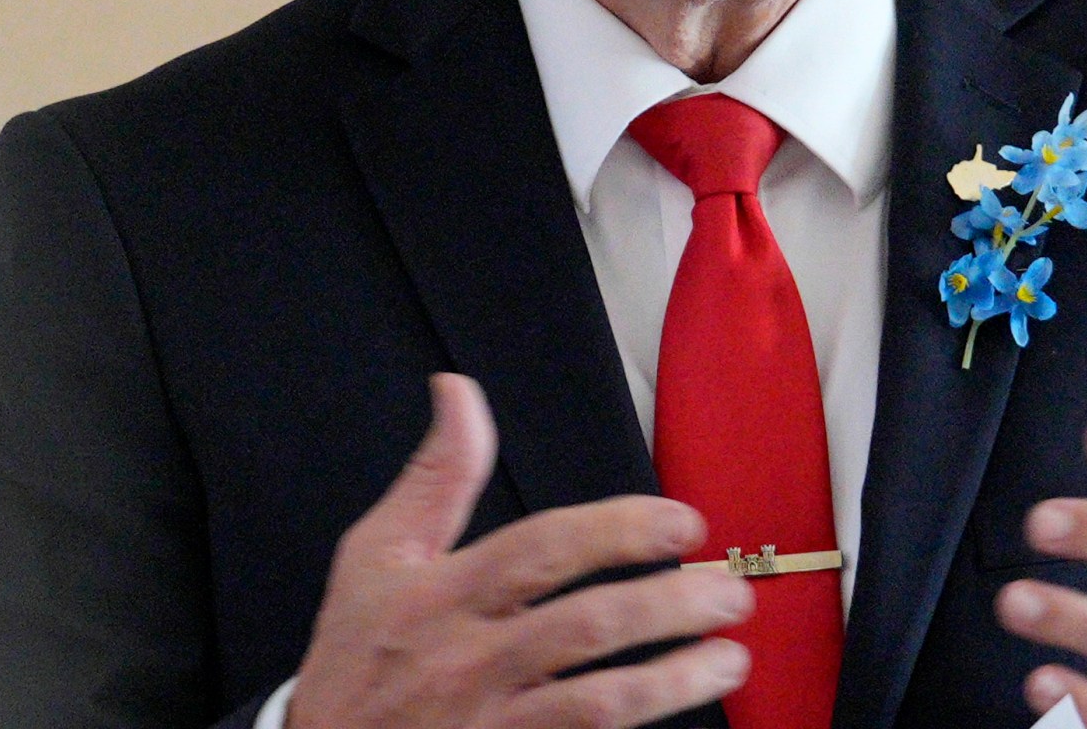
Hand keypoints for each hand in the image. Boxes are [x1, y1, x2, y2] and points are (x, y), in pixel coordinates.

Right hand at [288, 374, 752, 728]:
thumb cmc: (355, 653)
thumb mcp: (376, 555)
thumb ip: (437, 476)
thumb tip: (459, 391)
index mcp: (443, 594)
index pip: (542, 550)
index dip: (619, 532)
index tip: (684, 524)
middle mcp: (469, 659)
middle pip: (585, 627)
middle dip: (669, 606)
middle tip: (731, 592)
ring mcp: (490, 723)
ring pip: (597, 703)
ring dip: (674, 680)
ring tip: (731, 656)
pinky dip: (637, 726)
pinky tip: (683, 708)